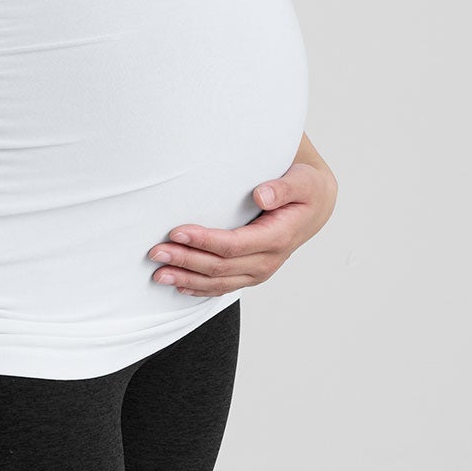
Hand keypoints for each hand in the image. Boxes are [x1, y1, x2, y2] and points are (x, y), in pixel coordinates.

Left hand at [146, 142, 337, 296]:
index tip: (177, 233)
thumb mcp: (303, 181)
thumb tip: (261, 195)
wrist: (315, 207)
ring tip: (158, 274)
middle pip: (220, 267)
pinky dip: (199, 289)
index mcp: (278, 238)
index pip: (234, 245)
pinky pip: (223, 287)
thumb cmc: (306, 189)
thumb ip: (284, 187)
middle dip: (186, 261)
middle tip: (156, 252)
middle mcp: (268, 260)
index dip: (204, 241)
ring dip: (187, 279)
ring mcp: (259, 271)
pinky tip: (179, 286)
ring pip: (218, 282)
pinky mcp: (251, 273)